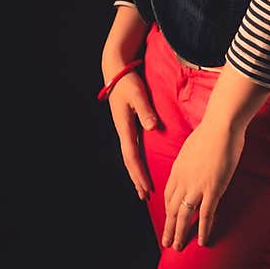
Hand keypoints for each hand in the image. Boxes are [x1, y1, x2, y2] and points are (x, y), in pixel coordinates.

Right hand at [106, 71, 156, 200]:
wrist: (117, 72)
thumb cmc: (128, 83)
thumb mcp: (138, 95)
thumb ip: (145, 111)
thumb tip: (152, 128)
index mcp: (125, 127)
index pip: (133, 157)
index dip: (139, 173)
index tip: (146, 187)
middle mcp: (124, 131)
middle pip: (130, 161)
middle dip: (137, 179)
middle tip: (145, 196)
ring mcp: (125, 129)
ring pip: (131, 157)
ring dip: (137, 173)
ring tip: (143, 189)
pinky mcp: (129, 126)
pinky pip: (134, 149)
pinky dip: (138, 162)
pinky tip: (142, 168)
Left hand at [161, 118, 246, 249]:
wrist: (220, 126)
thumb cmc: (210, 132)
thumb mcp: (192, 147)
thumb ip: (190, 161)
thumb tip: (194, 165)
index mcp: (178, 170)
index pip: (168, 196)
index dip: (168, 211)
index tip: (168, 220)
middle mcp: (183, 181)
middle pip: (172, 210)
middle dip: (169, 228)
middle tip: (167, 243)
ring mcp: (197, 186)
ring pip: (184, 216)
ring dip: (180, 234)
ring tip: (178, 247)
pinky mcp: (213, 189)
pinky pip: (205, 214)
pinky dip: (202, 230)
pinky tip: (202, 241)